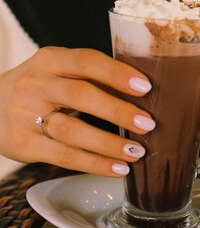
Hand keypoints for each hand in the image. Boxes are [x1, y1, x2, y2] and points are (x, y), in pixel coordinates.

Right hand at [0, 47, 155, 175]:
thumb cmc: (39, 88)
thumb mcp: (56, 71)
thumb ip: (90, 76)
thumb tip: (142, 92)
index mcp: (49, 60)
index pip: (86, 61)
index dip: (117, 73)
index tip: (145, 86)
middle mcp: (36, 84)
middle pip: (81, 96)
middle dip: (118, 111)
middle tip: (148, 124)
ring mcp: (25, 115)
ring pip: (73, 131)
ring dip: (109, 143)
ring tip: (136, 151)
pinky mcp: (23, 144)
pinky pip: (64, 156)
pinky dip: (94, 164)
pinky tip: (117, 168)